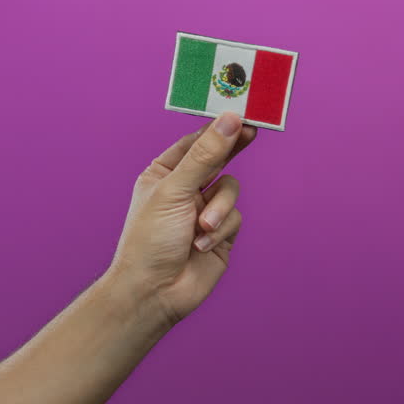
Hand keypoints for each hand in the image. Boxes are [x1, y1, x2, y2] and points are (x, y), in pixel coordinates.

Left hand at [110, 112, 256, 324]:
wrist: (154, 292)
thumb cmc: (149, 240)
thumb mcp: (175, 190)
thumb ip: (206, 155)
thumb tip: (230, 120)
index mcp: (164, 173)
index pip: (196, 141)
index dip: (218, 127)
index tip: (240, 111)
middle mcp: (185, 190)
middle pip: (219, 159)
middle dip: (232, 150)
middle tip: (253, 132)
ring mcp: (204, 211)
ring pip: (231, 189)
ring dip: (219, 209)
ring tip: (201, 228)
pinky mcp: (221, 234)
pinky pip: (235, 217)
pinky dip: (221, 230)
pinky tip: (201, 246)